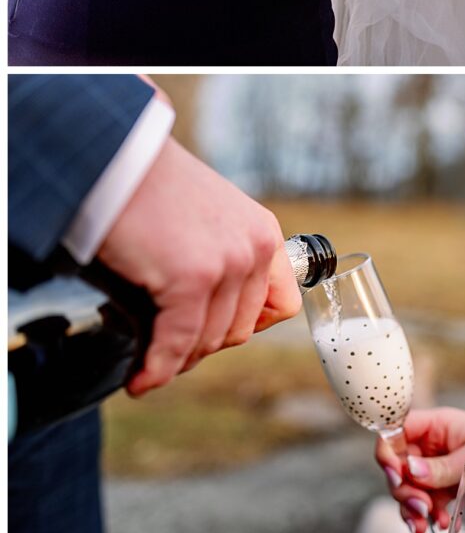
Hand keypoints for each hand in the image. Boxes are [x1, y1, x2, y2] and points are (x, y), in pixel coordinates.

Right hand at [97, 136, 298, 394]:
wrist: (115, 153)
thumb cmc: (149, 185)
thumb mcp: (207, 216)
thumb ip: (220, 254)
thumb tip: (206, 311)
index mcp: (263, 235)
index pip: (280, 306)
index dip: (246, 328)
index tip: (209, 333)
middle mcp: (253, 249)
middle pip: (240, 331)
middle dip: (202, 348)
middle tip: (166, 351)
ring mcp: (226, 264)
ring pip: (209, 341)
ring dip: (176, 360)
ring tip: (149, 363)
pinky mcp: (190, 279)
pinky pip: (178, 342)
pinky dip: (157, 368)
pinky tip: (140, 378)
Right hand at [378, 406, 464, 532]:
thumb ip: (442, 467)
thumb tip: (408, 470)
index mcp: (437, 425)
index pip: (395, 433)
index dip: (389, 455)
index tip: (397, 477)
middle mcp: (433, 445)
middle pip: (398, 466)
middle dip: (405, 490)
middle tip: (422, 508)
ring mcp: (439, 467)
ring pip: (410, 489)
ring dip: (414, 509)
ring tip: (429, 525)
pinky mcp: (448, 488)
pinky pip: (428, 503)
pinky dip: (431, 516)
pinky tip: (445, 525)